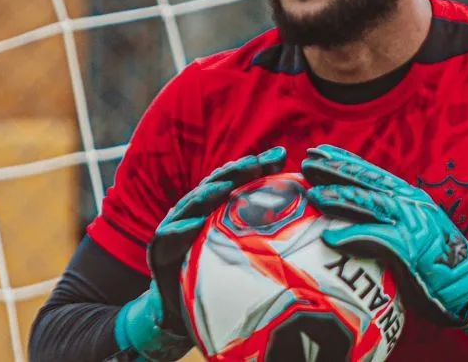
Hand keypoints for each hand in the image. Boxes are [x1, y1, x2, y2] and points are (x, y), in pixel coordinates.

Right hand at [118, 147, 286, 359]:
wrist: (183, 312)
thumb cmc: (218, 276)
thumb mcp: (245, 250)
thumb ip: (267, 228)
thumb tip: (306, 208)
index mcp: (215, 207)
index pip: (237, 179)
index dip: (255, 166)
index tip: (279, 156)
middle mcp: (195, 212)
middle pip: (215, 185)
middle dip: (235, 172)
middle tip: (256, 163)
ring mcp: (175, 229)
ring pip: (191, 204)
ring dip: (208, 193)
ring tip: (225, 186)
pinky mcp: (160, 251)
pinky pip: (168, 237)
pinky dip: (180, 229)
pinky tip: (195, 224)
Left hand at [301, 145, 467, 359]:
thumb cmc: (436, 265)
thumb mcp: (412, 233)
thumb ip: (387, 221)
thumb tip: (352, 222)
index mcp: (409, 198)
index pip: (371, 173)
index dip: (344, 160)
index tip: (319, 150)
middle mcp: (410, 204)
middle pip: (367, 181)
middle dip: (336, 169)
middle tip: (307, 161)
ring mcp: (413, 224)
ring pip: (370, 204)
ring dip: (340, 198)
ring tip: (314, 194)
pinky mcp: (412, 248)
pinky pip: (377, 240)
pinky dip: (353, 237)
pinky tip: (330, 238)